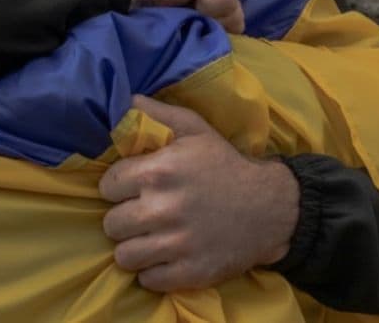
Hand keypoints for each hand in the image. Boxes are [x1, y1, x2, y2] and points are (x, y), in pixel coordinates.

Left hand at [99, 96, 298, 291]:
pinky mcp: (189, 273)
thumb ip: (159, 114)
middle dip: (125, 218)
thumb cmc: (226, 165)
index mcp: (157, 171)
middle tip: (143, 214)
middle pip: (111, 224)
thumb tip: (129, 99)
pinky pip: (148, 280)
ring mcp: (175, 245)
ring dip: (135, 248)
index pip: (107, 187)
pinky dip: (154, 272)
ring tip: (150, 238)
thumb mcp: (196, 130)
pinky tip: (166, 256)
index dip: (119, 187)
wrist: (271, 206)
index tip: (133, 189)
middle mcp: (161, 209)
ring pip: (124, 256)